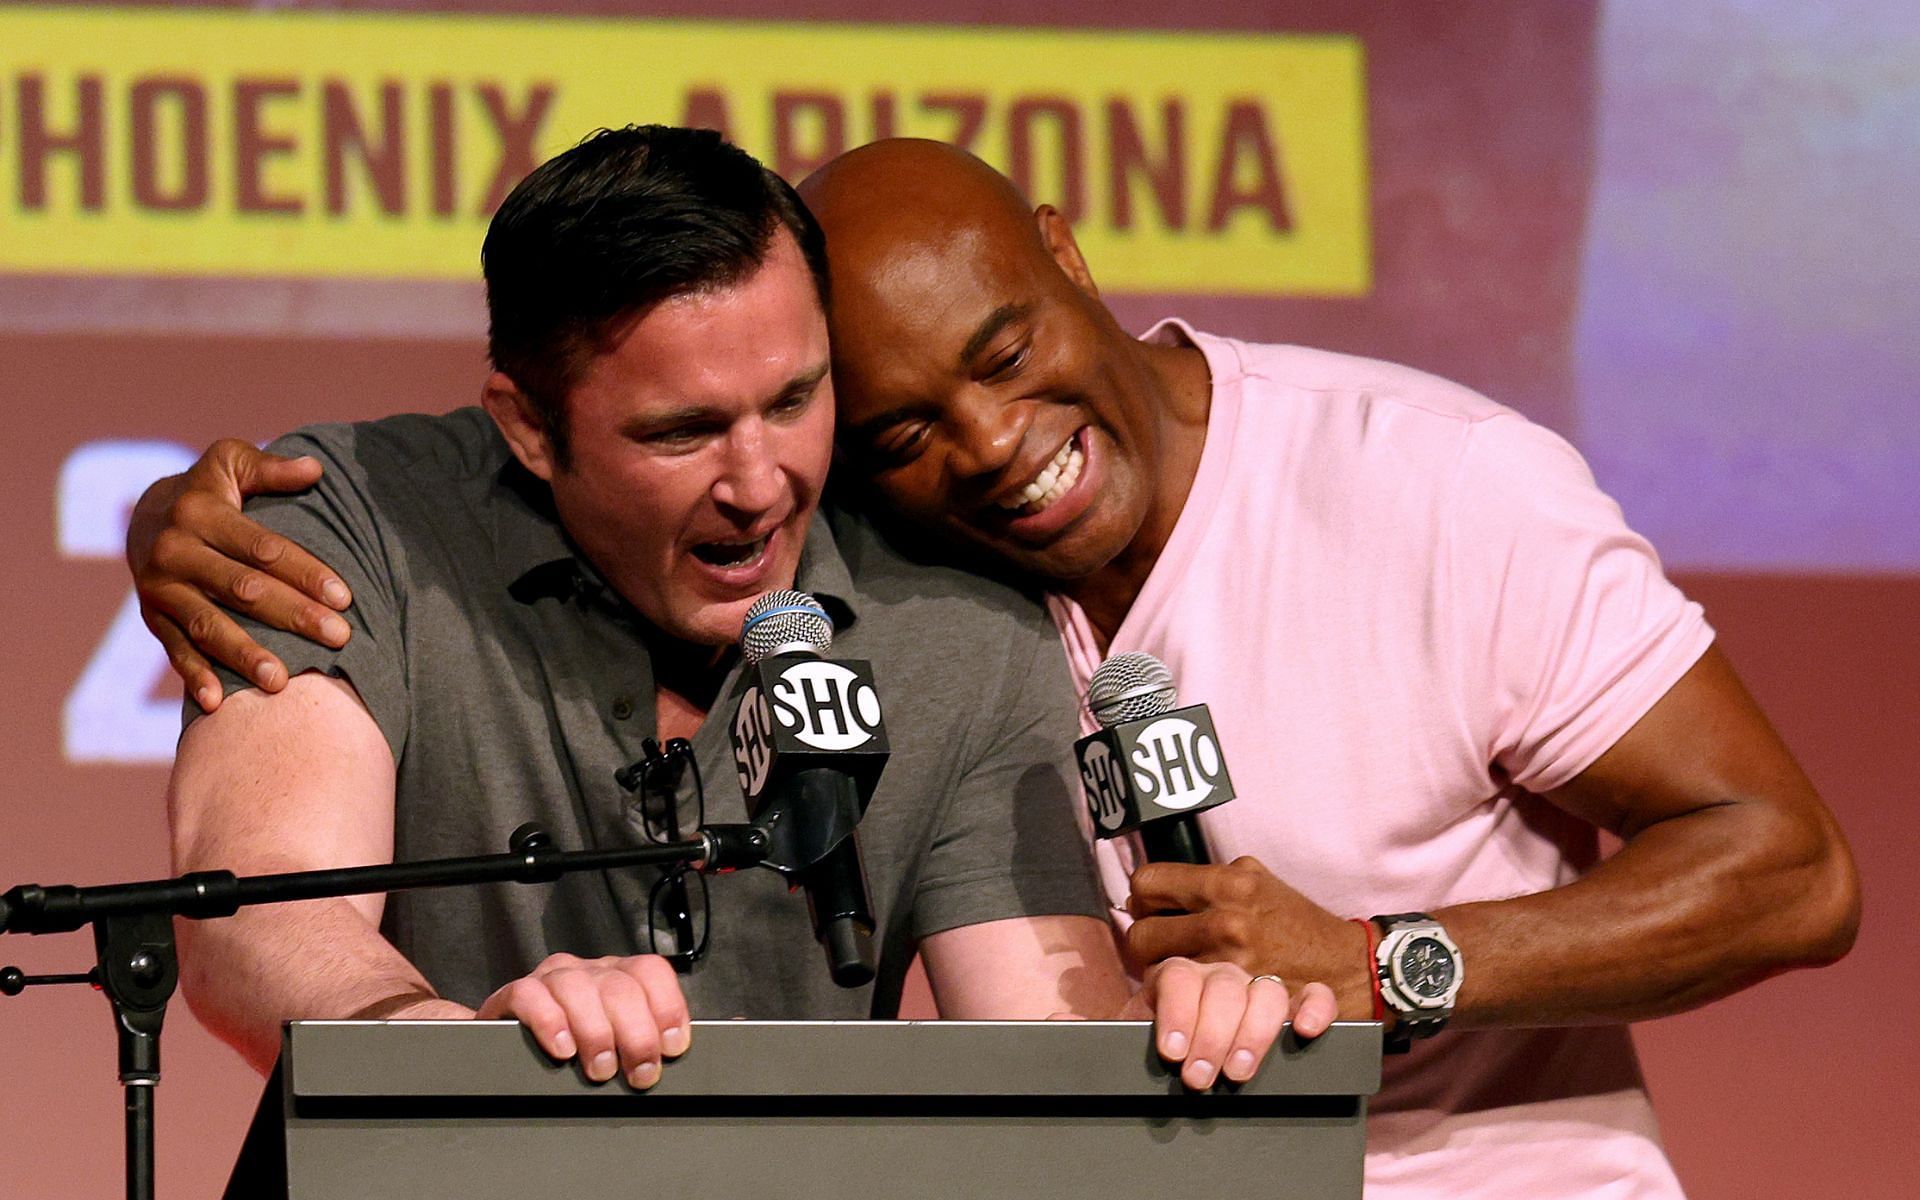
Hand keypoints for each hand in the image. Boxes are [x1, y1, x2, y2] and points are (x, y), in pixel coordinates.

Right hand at [127, 439, 353, 710]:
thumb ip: (270, 468)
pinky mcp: (152, 617)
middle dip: (293, 615)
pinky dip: (194, 677)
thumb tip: (316, 469)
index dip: (305, 572)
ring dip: (244, 655)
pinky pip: (174, 650)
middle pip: (243, 590)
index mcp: (200, 513)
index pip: (262, 549)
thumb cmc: (209, 489)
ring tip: (282, 681)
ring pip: (207, 626)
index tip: (344, 598)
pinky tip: (219, 703)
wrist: (143, 515)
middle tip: (338, 638)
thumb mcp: (230, 463)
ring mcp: (160, 588)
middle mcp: (175, 552)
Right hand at [474, 953, 691, 1089]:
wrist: (511, 1047)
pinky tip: (562, 1050)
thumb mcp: (615, 1043)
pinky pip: (530, 995)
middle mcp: (589, 971)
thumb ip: (638, 1045)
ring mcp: (552, 979)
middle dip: (637, 1035)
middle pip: (621, 987)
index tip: (671, 1048)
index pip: (651, 972)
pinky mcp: (516, 993)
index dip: (667, 1008)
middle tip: (639, 1074)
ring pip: (578, 988)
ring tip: (600, 1070)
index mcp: (619, 975)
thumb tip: (661, 1068)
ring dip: (596, 1033)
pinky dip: (549, 1023)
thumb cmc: (575, 1050)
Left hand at [1115, 956, 1324, 1089]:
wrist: (1200, 1037)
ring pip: (1266, 988)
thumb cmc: (1163, 1037)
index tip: (1171, 1051)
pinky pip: (1312, 992)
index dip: (1177, 1011)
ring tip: (1239, 1072)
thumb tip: (1057, 1021)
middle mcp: (1218, 973)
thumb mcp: (1130, 1031)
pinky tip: (1304, 1031)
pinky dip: (1314, 1006)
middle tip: (1201, 1077)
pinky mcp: (1295, 1000)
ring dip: (1255, 1029)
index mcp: (1177, 975)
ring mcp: (1257, 984)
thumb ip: (1097, 1027)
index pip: (1179, 974)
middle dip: (1213, 1033)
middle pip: (1223, 984)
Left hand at [1125, 856, 1371, 1024]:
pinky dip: (1184, 1001)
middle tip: (1158, 949)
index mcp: (1227, 883)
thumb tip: (1155, 889)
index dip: (1143, 898)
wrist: (1350, 964)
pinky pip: (1187, 1000)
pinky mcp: (1239, 998)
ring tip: (1174, 974)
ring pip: (1157, 973)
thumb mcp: (1256, 879)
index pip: (1148, 883)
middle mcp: (1226, 920)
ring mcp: (1232, 962)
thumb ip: (1210, 880)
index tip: (1151, 910)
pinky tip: (1194, 998)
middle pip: (1140, 935)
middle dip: (1144, 943)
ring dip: (1160, 976)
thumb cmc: (1296, 920)